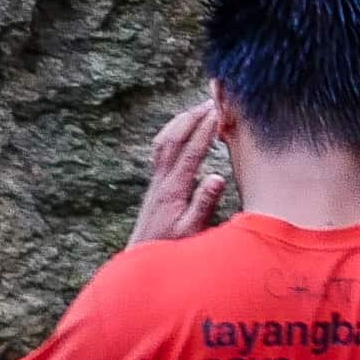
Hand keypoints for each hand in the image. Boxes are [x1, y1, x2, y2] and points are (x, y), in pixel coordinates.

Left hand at [131, 100, 230, 245]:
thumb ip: (204, 204)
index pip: (190, 151)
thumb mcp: (192, 231)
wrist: (141, 259)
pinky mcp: (154, 185)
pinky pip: (159, 151)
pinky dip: (171, 134)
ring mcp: (155, 181)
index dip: (205, 129)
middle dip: (192, 118)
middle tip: (211, 101)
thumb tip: (217, 177)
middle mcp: (161, 181)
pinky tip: (181, 132)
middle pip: (173, 139)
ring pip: (164, 142)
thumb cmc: (170, 248)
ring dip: (180, 122)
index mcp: (173, 189)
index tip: (218, 111)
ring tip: (198, 109)